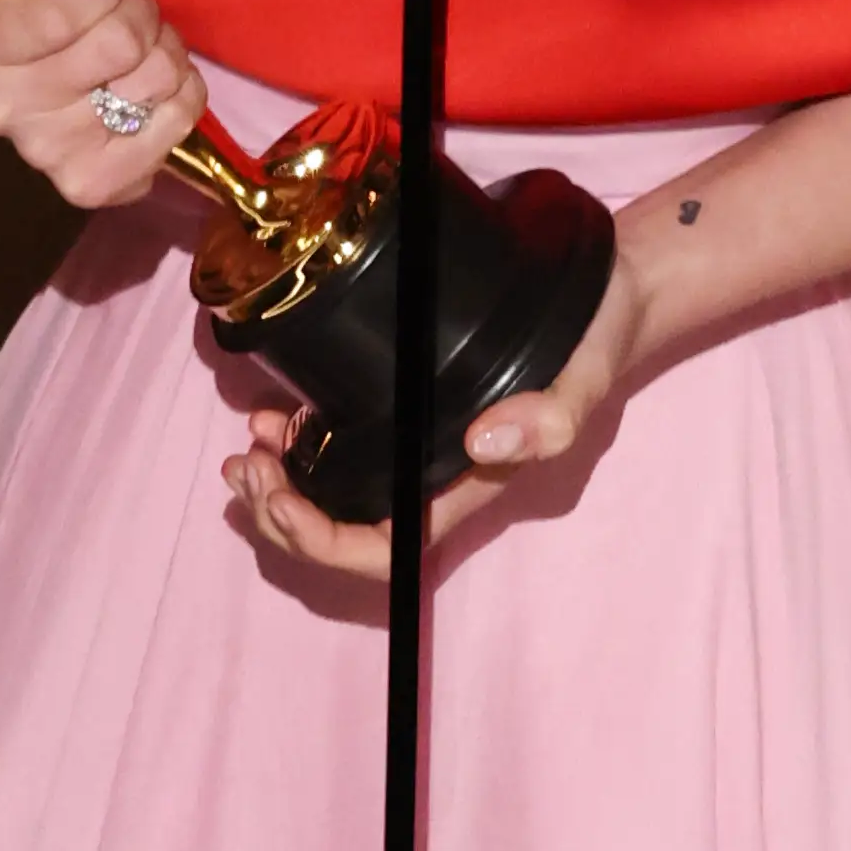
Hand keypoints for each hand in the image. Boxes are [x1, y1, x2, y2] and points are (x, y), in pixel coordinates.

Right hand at [0, 0, 204, 206]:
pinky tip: (151, 87)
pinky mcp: (91, 185)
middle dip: (138, 11)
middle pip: (123, 44)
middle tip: (120, 7)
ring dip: (162, 53)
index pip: (73, 6)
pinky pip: (171, 138)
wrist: (23, 52)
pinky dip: (180, 102)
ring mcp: (42, 155)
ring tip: (134, 46)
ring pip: (154, 86)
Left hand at [225, 245, 650, 587]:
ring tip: (248, 447)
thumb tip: (484, 445)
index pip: (383, 551)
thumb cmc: (595, 344)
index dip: (321, 543)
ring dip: (279, 483)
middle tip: (243, 466)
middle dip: (281, 513)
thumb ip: (546, 418)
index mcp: (466, 488)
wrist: (607, 300)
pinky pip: (339, 449)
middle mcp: (433, 477)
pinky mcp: (405, 409)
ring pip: (331, 496)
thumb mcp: (583, 377)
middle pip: (340, 533)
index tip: (280, 499)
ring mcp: (416, 446)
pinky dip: (296, 443)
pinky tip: (274, 416)